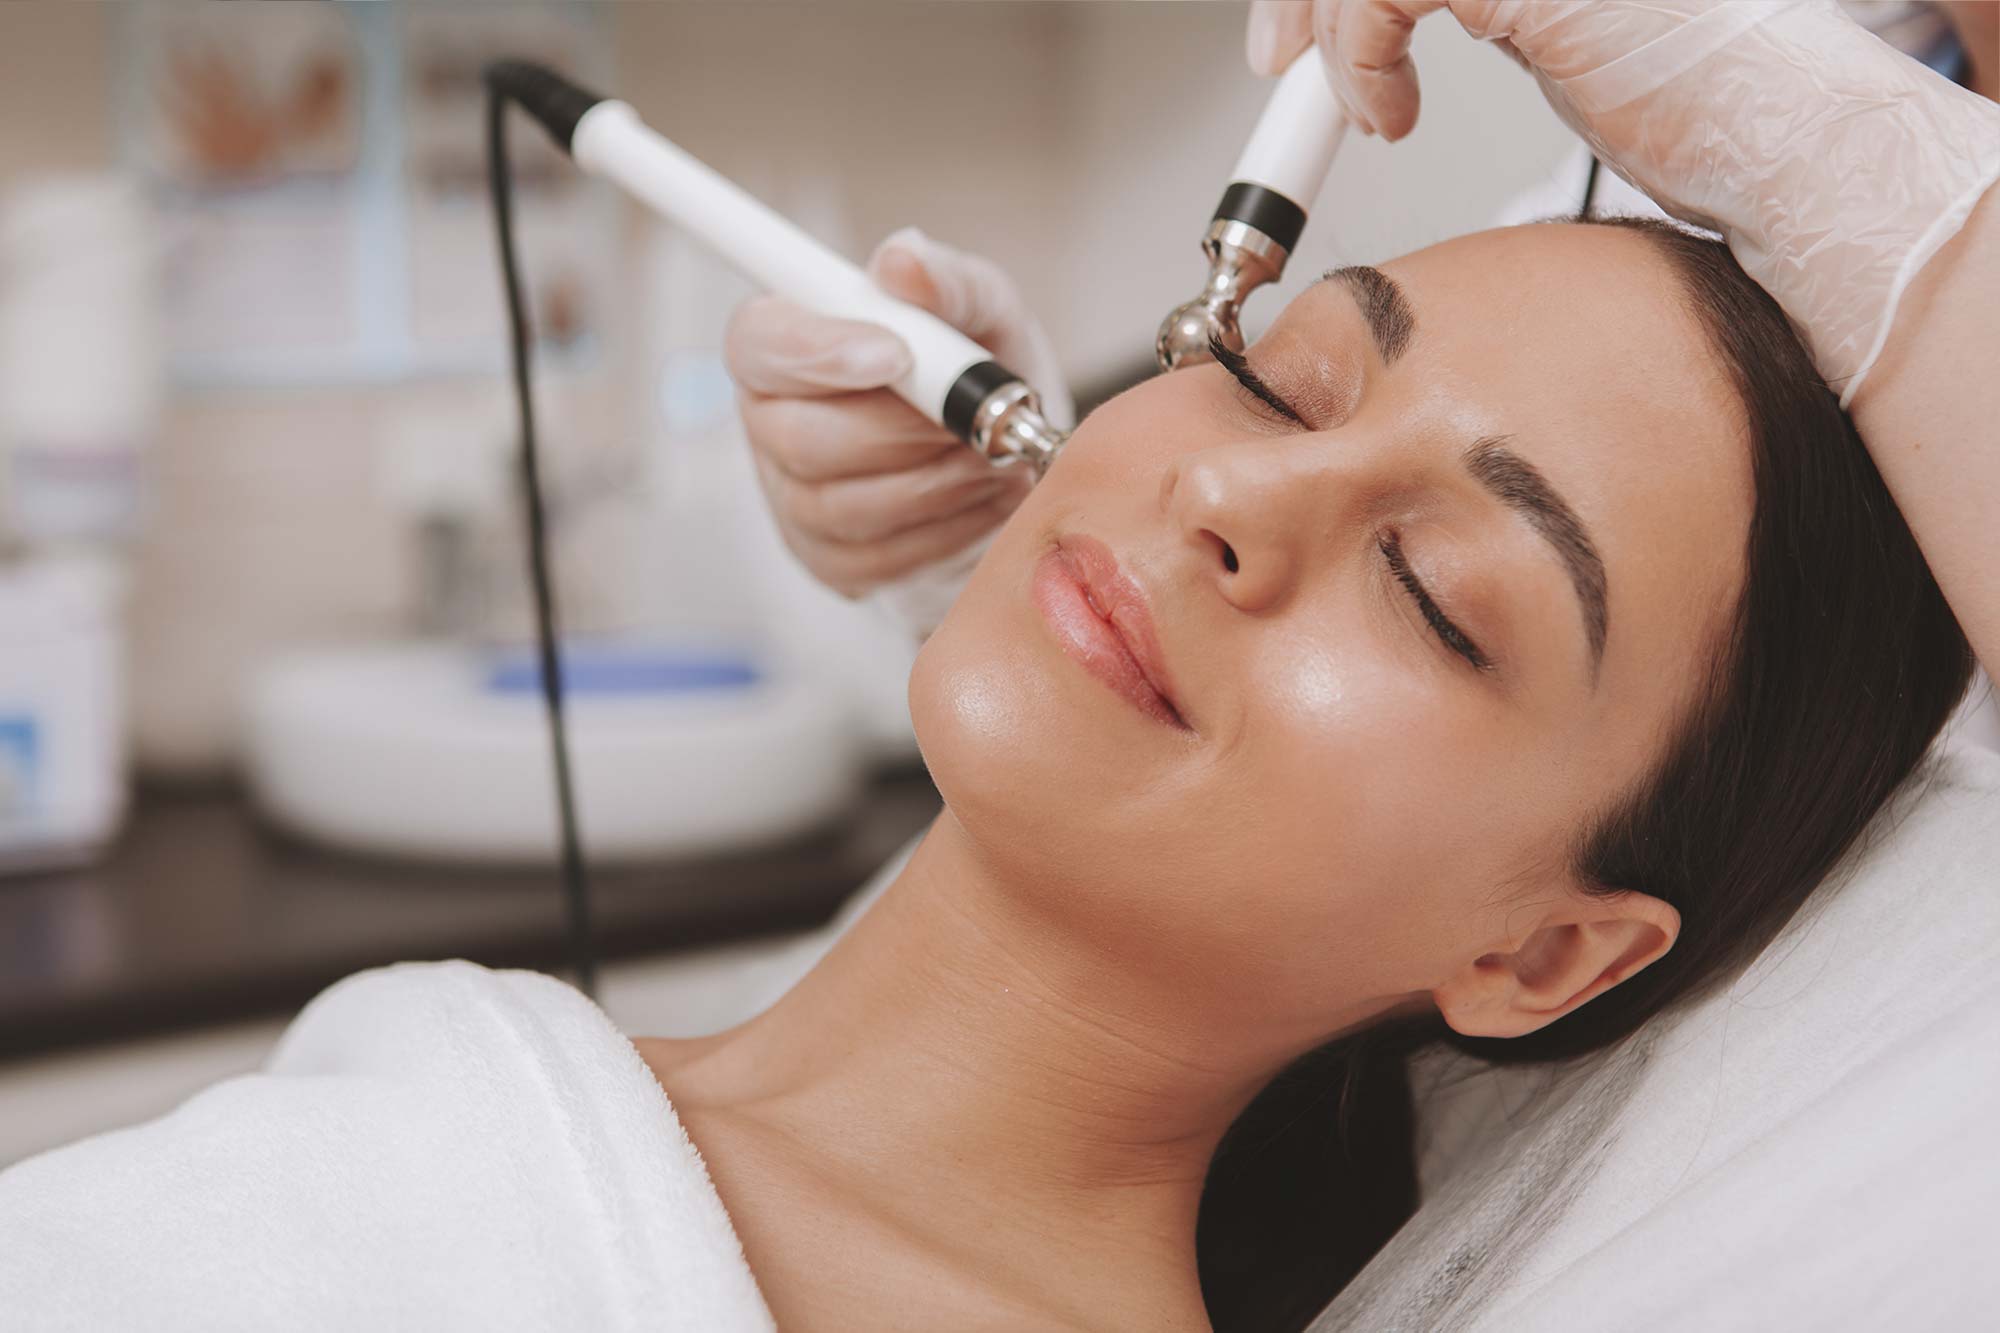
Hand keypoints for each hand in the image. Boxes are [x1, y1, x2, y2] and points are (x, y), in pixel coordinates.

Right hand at [725, 228, 1070, 598]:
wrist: (1009, 453)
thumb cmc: (980, 369)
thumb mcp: (984, 310)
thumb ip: (948, 281)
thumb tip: (901, 259)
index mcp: (785, 343)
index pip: (758, 344)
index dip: (818, 353)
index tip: (897, 354)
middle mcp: (772, 422)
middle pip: (804, 440)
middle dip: (905, 432)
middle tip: (975, 420)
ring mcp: (794, 500)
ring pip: (846, 506)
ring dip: (937, 481)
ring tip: (993, 456)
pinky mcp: (830, 560)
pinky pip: (879, 558)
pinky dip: (947, 528)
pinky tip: (982, 498)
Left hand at [1245, 0, 1999, 402]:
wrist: (1774, 145)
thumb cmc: (1693, 114)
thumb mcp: (1560, 41)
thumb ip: (1491, 8)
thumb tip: (1387, 28)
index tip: (1290, 39)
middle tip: (1279, 63)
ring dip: (1330, 35)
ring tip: (1360, 113)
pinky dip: (1361, 60)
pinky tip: (1392, 122)